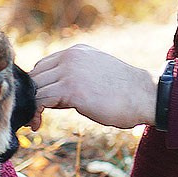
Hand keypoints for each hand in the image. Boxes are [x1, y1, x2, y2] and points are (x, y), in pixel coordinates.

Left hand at [29, 45, 155, 130]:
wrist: (145, 96)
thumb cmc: (125, 93)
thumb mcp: (96, 76)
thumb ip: (75, 79)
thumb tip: (52, 97)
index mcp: (76, 52)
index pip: (43, 66)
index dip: (39, 86)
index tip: (41, 104)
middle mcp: (70, 57)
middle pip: (35, 75)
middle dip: (32, 95)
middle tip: (36, 115)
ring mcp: (69, 70)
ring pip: (35, 87)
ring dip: (32, 105)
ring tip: (35, 121)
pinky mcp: (70, 88)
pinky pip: (40, 99)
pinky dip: (35, 113)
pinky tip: (38, 124)